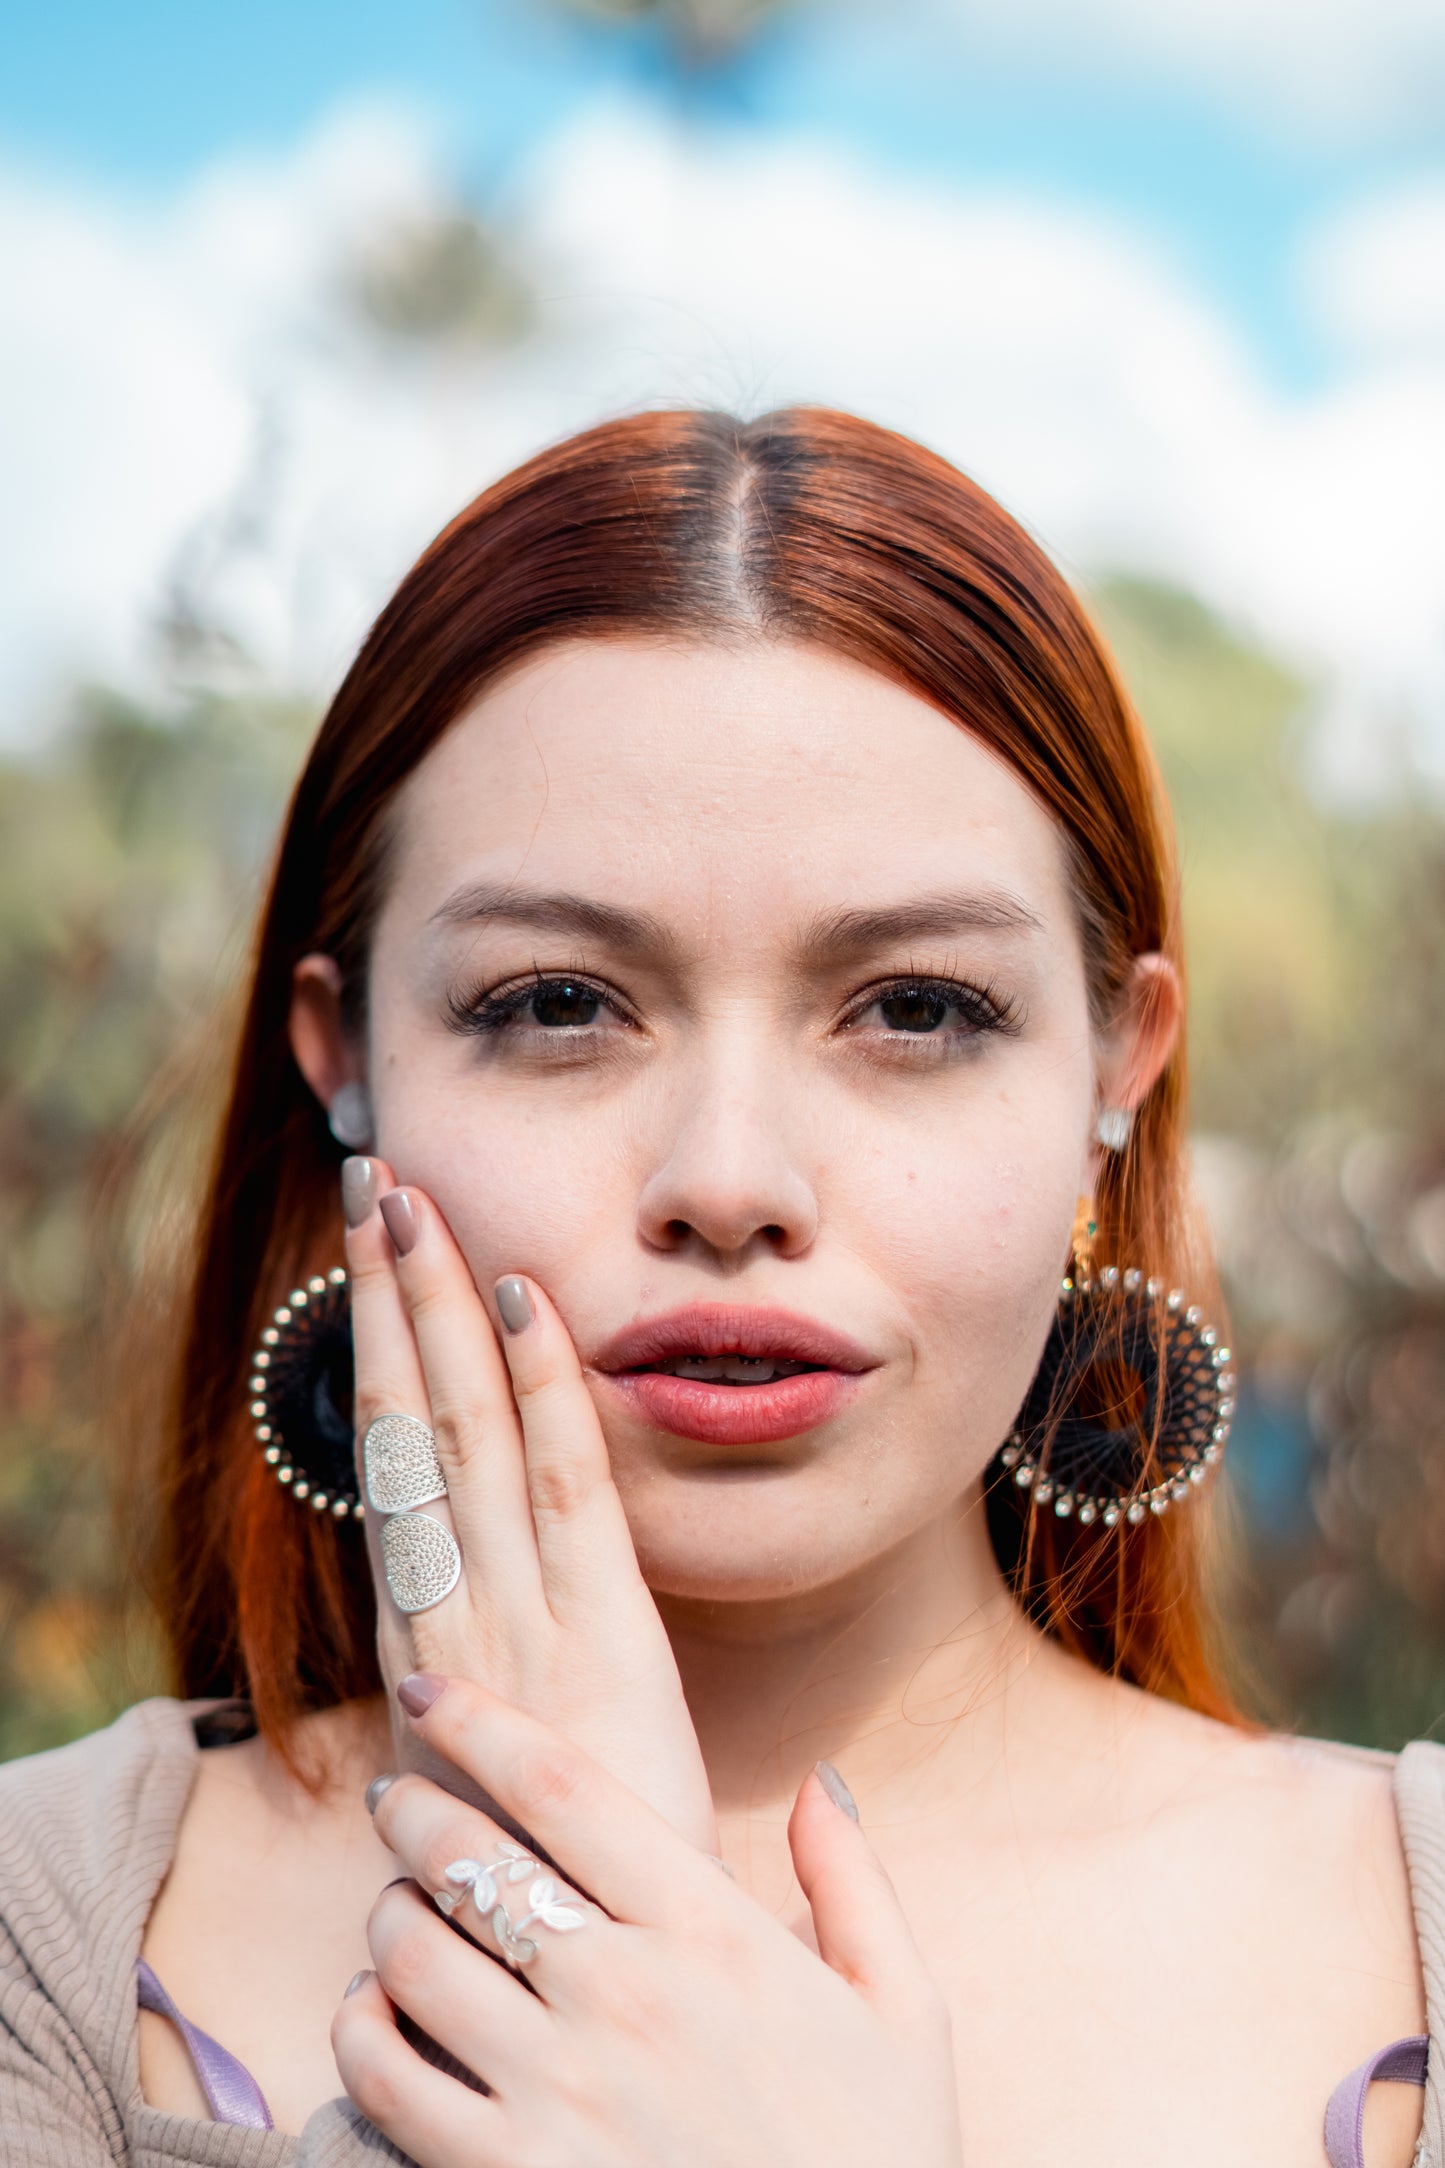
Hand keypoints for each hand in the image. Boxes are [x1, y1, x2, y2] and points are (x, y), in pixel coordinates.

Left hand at [335, 1674, 965, 2167]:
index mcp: (712, 1932)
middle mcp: (624, 1994)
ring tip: (396, 1911)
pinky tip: (375, 2019)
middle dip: (413, 1810)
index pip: (562, 1786)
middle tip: (396, 1799)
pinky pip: (388, 2078)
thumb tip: (821, 1780)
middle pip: (470, 1857)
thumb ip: (854, 1881)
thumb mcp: (903, 2010)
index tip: (430, 1686)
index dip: (478, 1720)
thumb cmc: (876, 2161)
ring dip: (387, 1917)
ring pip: (414, 1958)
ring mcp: (558, 2092)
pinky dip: (360, 2031)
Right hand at [344, 1159, 716, 1853]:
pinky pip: (564, 1486)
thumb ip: (483, 1647)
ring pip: (461, 1434)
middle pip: (408, 1419)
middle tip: (374, 1179)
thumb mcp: (496, 1735)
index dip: (377, 1343)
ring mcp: (516, 1616)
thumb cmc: (555, 1849)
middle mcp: (451, 1607)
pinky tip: (527, 1302)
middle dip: (390, 1293)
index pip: (391, 1454)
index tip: (372, 1245)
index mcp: (428, 1628)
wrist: (592, 1964)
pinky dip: (540, 1390)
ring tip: (416, 1204)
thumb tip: (470, 1582)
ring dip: (437, 1311)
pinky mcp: (600, 1635)